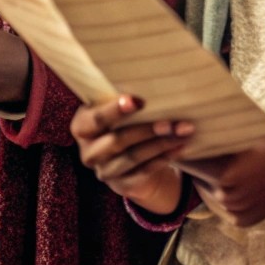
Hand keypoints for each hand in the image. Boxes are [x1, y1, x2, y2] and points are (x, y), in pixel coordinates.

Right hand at [71, 94, 194, 213]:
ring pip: (134, 157)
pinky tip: (181, 147)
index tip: (137, 101)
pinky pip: (145, 171)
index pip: (96, 120)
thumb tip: (150, 79)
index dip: (114, 111)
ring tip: (183, 131)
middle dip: (145, 130)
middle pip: (117, 141)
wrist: (127, 158)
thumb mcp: (115, 109)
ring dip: (161, 144)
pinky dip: (165, 158)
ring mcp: (104, 172)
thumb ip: (123, 99)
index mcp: (82, 127)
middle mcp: (88, 152)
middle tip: (170, 122)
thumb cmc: (122, 122)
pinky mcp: (122, 185)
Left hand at [176, 128, 264, 228]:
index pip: (188, 162)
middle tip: (196, 148)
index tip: (182, 139)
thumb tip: (193, 115)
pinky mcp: (242, 221)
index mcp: (225, 176)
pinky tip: (231, 178)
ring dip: (208, 180)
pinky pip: (222, 205)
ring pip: (208, 192)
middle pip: (197, 178)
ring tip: (216, 162)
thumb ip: (221, 127)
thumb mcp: (249, 130)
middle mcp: (227, 199)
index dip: (183, 150)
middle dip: (196, 164)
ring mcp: (234, 213)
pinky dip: (223, 193)